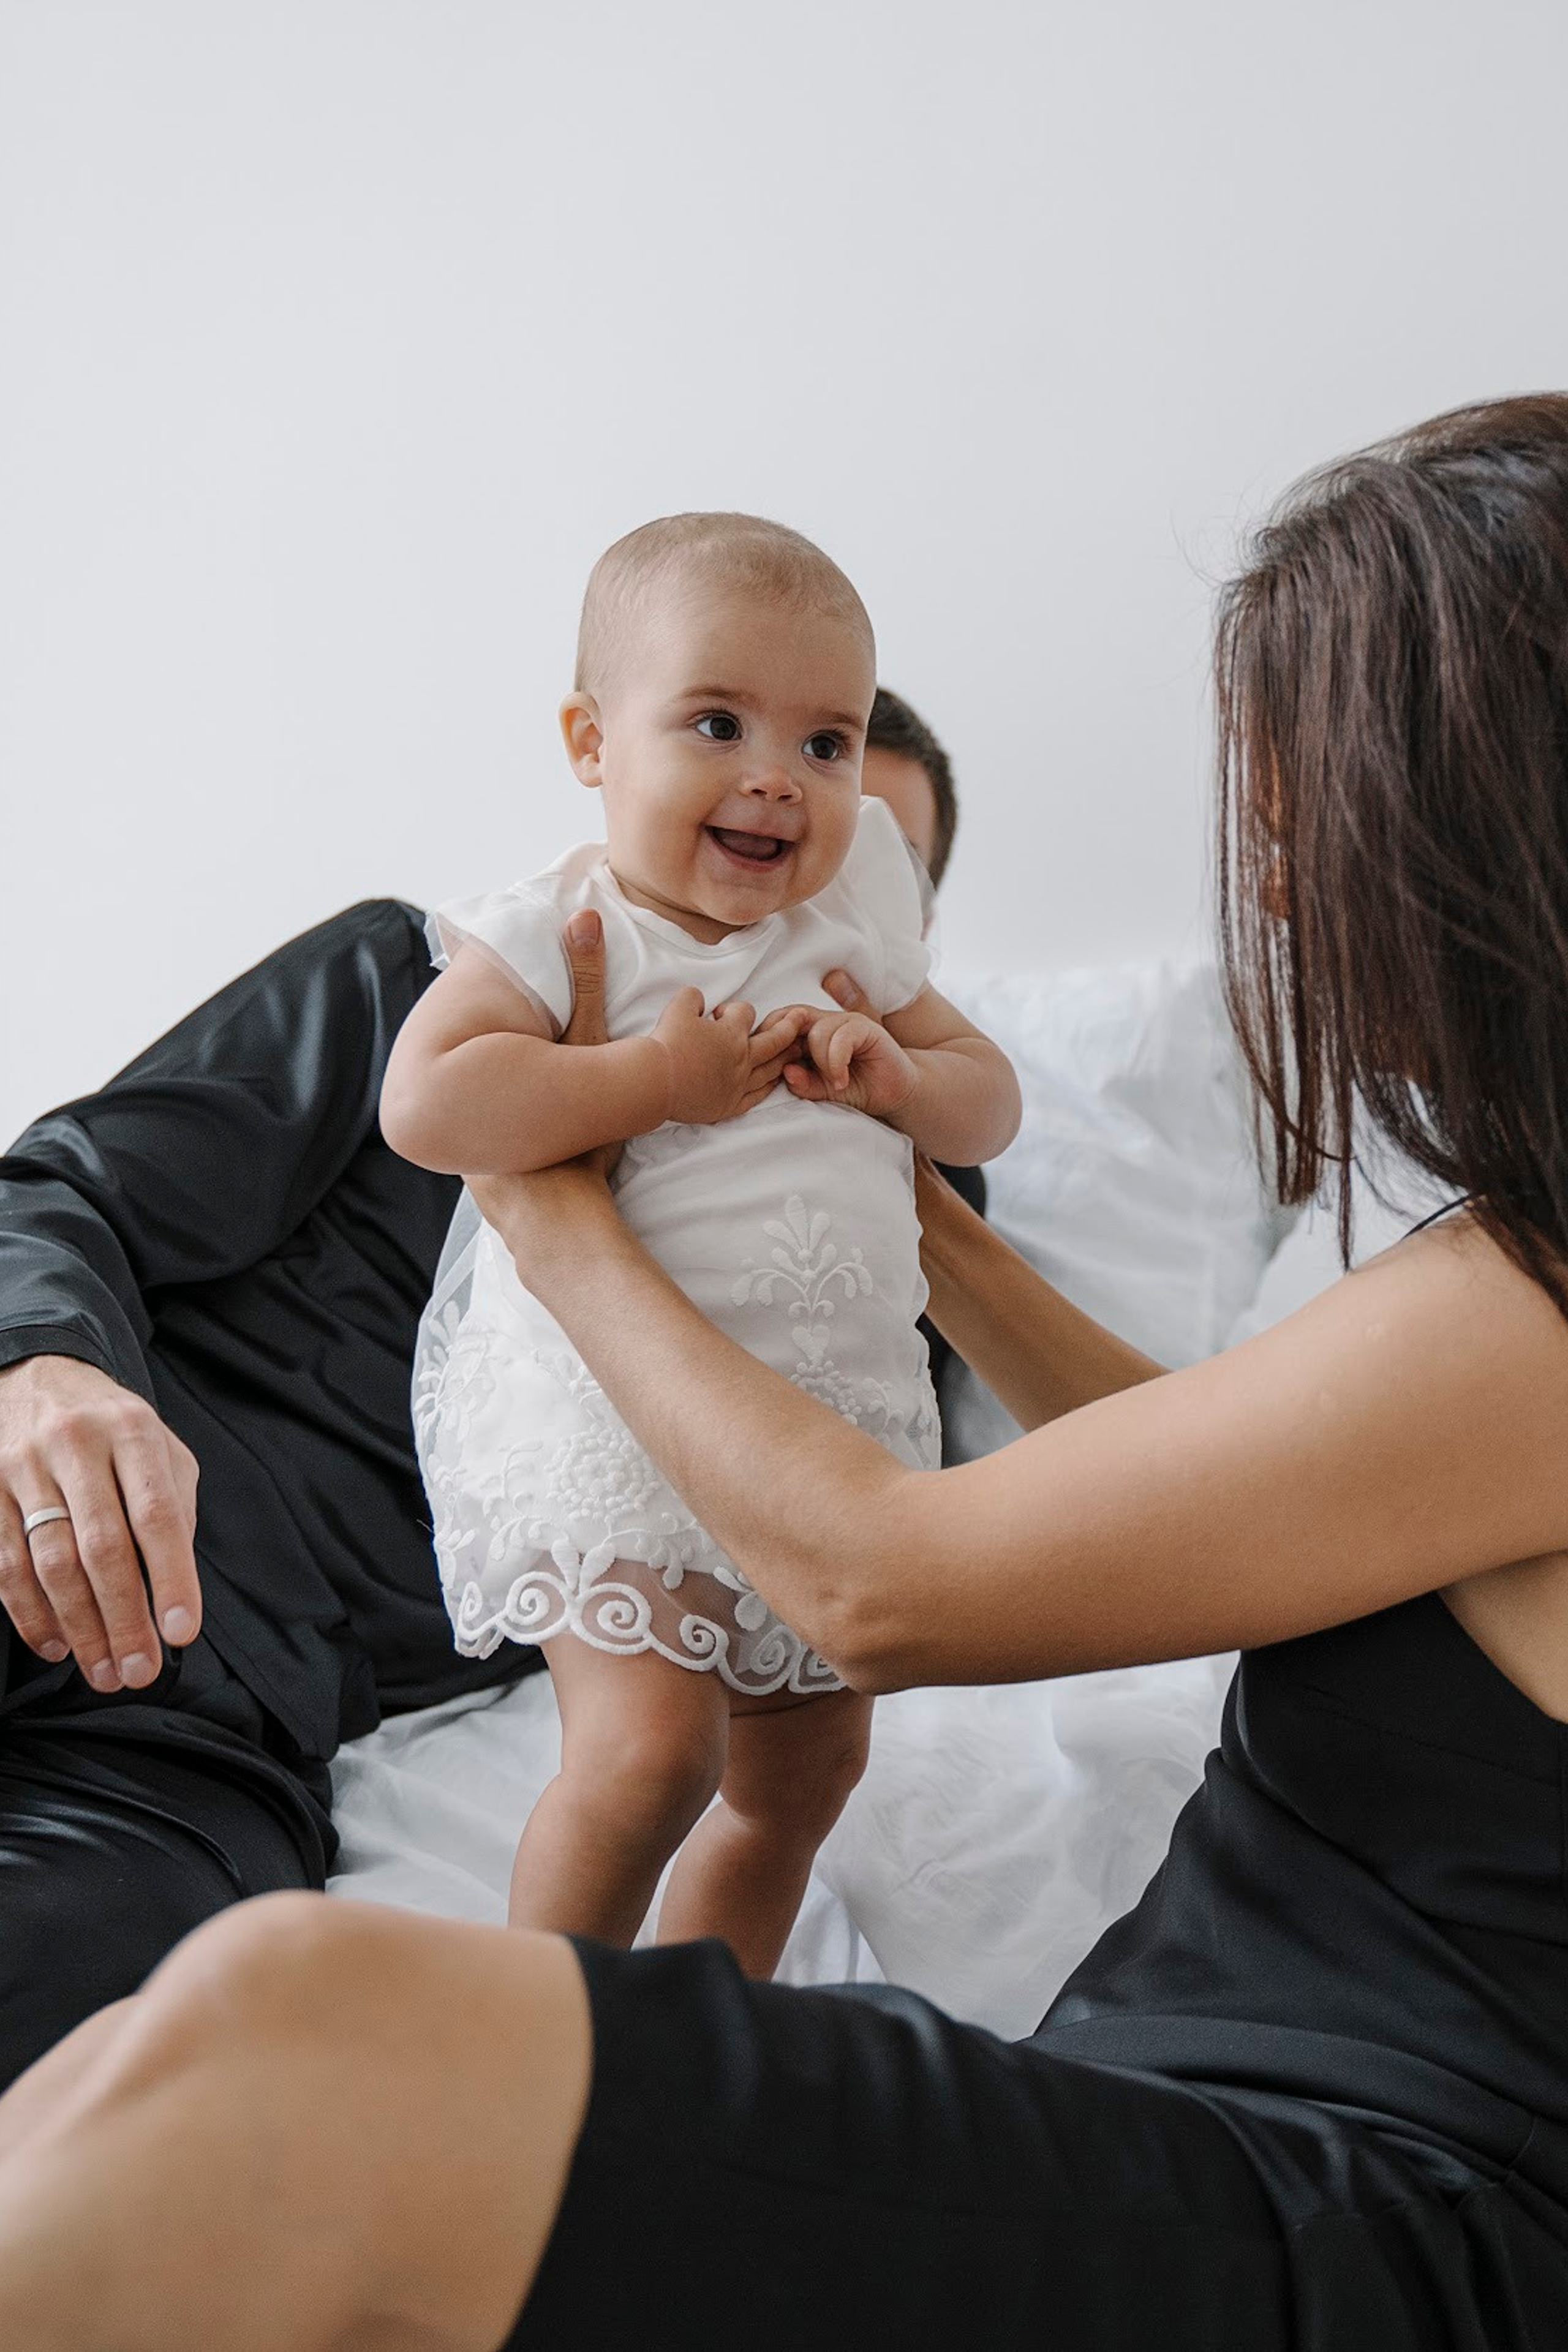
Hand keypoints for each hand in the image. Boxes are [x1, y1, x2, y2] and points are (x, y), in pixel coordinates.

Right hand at [0, 1354, 200, 1691]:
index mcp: (131, 1431)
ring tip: (104, 1671)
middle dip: (124, 1619)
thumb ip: (174, 1507)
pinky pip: (6, 1566)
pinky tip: (57, 1644)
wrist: (39, 1377)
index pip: (156, 1513)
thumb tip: (173, 1586)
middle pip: (101, 1547)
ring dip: (79, 1628)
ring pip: (50, 1563)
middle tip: (140, 1672)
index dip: (172, 1577)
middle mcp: (75, 1445)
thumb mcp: (161, 1449)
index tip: (182, 1632)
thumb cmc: (114, 1429)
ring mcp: (22, 1467)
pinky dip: (31, 1615)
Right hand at [650, 987, 792, 1124]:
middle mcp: (741, 1058)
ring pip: (770, 1069)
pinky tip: (774, 1083)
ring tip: (797, 1051)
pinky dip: (768, 1088)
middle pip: (773, 1039)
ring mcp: (738, 1083)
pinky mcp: (729, 1104)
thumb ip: (692, 997)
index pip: (746, 1013)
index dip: (735, 1010)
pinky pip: (757, 1096)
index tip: (720, 1015)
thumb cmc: (666, 1044)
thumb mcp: (677, 1008)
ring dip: (785, 1057)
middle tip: (802, 1018)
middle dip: (789, 1026)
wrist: (656, 1081)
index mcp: (731, 1033)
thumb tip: (698, 998)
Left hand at [755, 1000, 918, 1118]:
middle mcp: (824, 1021)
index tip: (767, 1069)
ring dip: (821, 1063)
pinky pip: (841, 1038)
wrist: (894, 1093)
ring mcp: (845, 1021)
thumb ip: (803, 1083)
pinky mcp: (866, 1027)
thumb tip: (786, 1073)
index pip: (778, 1022)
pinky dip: (837, 1062)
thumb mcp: (822, 1090)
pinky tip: (842, 1080)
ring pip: (816, 1032)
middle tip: (793, 1074)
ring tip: (834, 1083)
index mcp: (807, 1031)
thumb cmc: (855, 1088)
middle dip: (787, 1047)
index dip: (769, 1041)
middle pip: (791, 1019)